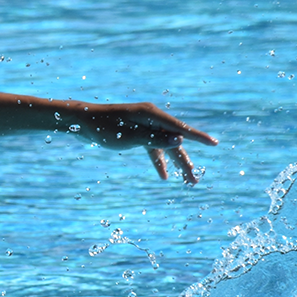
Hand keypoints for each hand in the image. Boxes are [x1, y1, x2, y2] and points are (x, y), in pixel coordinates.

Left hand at [73, 102, 217, 184]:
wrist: (82, 122)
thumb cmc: (104, 127)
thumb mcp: (130, 136)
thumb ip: (155, 139)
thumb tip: (180, 141)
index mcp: (152, 114)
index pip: (180, 128)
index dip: (198, 138)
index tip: (214, 144)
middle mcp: (151, 118)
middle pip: (175, 141)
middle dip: (185, 162)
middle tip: (195, 181)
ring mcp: (145, 125)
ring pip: (166, 146)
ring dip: (175, 163)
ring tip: (187, 181)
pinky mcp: (137, 132)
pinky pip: (153, 148)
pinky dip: (158, 161)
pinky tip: (164, 176)